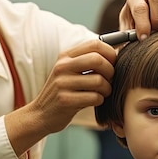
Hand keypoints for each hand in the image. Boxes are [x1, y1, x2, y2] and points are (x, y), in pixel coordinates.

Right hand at [5, 39, 115, 155]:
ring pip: (99, 80)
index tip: (113, 63)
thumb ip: (88, 61)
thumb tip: (116, 53)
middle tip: (109, 80)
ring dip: (107, 89)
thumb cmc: (63, 92)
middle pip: (98, 60)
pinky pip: (94, 97)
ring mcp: (62, 83)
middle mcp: (62, 67)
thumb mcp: (70, 72)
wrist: (40, 114)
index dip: (110, 53)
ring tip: (102, 93)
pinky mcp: (65, 100)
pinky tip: (94, 101)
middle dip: (110, 71)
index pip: (95, 44)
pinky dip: (100, 100)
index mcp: (65, 56)